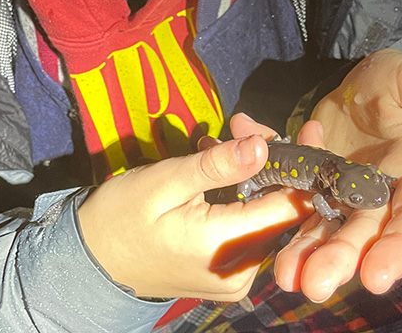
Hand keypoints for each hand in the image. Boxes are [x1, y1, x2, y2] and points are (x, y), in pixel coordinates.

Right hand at [77, 135, 311, 300]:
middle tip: (247, 123)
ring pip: (267, 216)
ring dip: (256, 174)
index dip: (302, 166)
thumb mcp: (164, 182)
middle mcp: (240, 273)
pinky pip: (251, 228)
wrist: (93, 262)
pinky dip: (245, 193)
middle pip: (280, 209)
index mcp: (224, 249)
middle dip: (272, 160)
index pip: (288, 207)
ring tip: (228, 139)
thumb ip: (216, 166)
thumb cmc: (121, 216)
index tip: (308, 129)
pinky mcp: (229, 275)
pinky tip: (223, 167)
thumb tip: (263, 145)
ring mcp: (236, 278)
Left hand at [233, 49, 401, 302]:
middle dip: (339, 259)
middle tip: (313, 285)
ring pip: (323, 225)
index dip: (399, 249)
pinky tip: (246, 180)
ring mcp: (340, 190)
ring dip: (303, 250)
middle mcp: (379, 195)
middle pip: (362, 233)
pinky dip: (267, 185)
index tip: (377, 276)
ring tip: (282, 276)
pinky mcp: (310, 177)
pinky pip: (287, 186)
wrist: (365, 80)